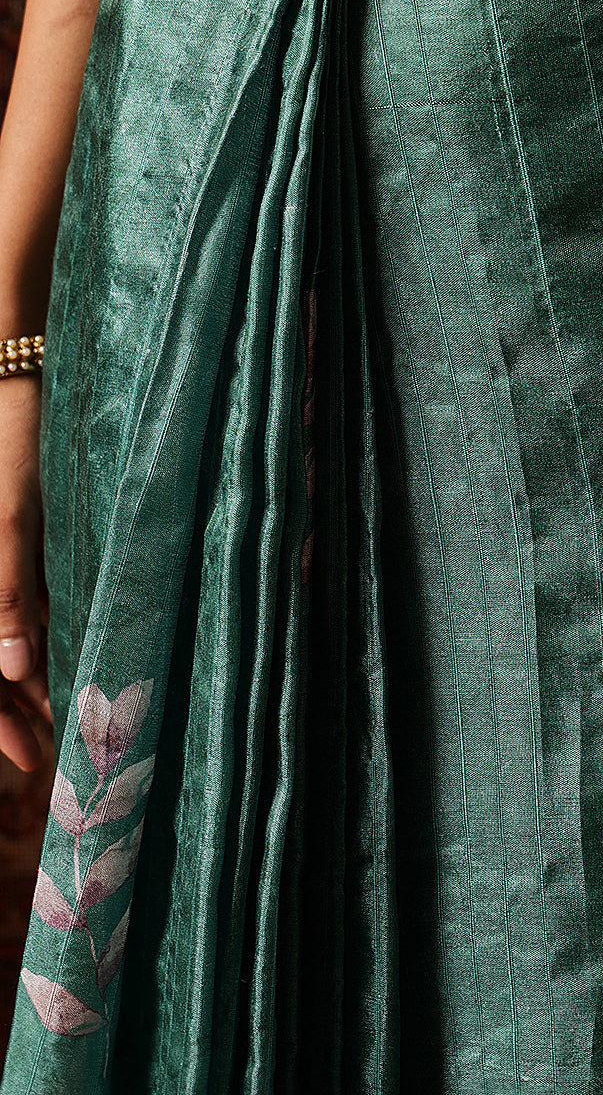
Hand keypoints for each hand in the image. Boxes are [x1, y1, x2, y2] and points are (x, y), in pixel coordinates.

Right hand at [0, 375, 51, 771]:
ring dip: (30, 679)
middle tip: (53, 751)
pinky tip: (67, 661)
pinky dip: (38, 637)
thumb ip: (6, 595)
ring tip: (67, 718)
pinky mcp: (12, 543)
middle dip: (14, 710)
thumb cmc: (12, 440)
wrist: (17, 374)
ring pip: (0, 640)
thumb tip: (10, 670)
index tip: (30, 756)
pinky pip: (17, 605)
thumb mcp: (9, 519)